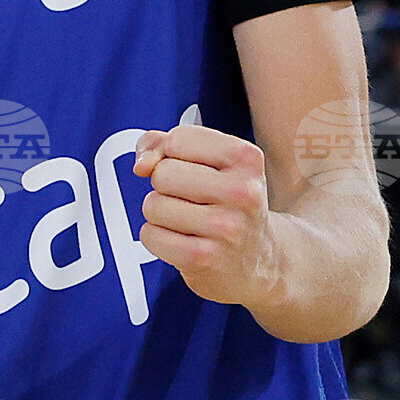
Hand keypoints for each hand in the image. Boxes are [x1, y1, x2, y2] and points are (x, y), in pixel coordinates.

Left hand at [132, 120, 276, 310]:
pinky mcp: (203, 258)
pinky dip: (156, 238)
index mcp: (247, 158)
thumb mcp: (213, 162)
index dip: (171, 154)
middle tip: (190, 199)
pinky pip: (151, 235)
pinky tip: (181, 240)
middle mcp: (241, 192)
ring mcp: (224, 227)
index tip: (187, 167)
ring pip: (153, 205)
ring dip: (160, 214)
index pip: (178, 139)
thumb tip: (142, 163)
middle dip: (164, 185)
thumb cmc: (229, 205)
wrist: (257, 259)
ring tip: (187, 221)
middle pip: (162, 173)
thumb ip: (166, 144)